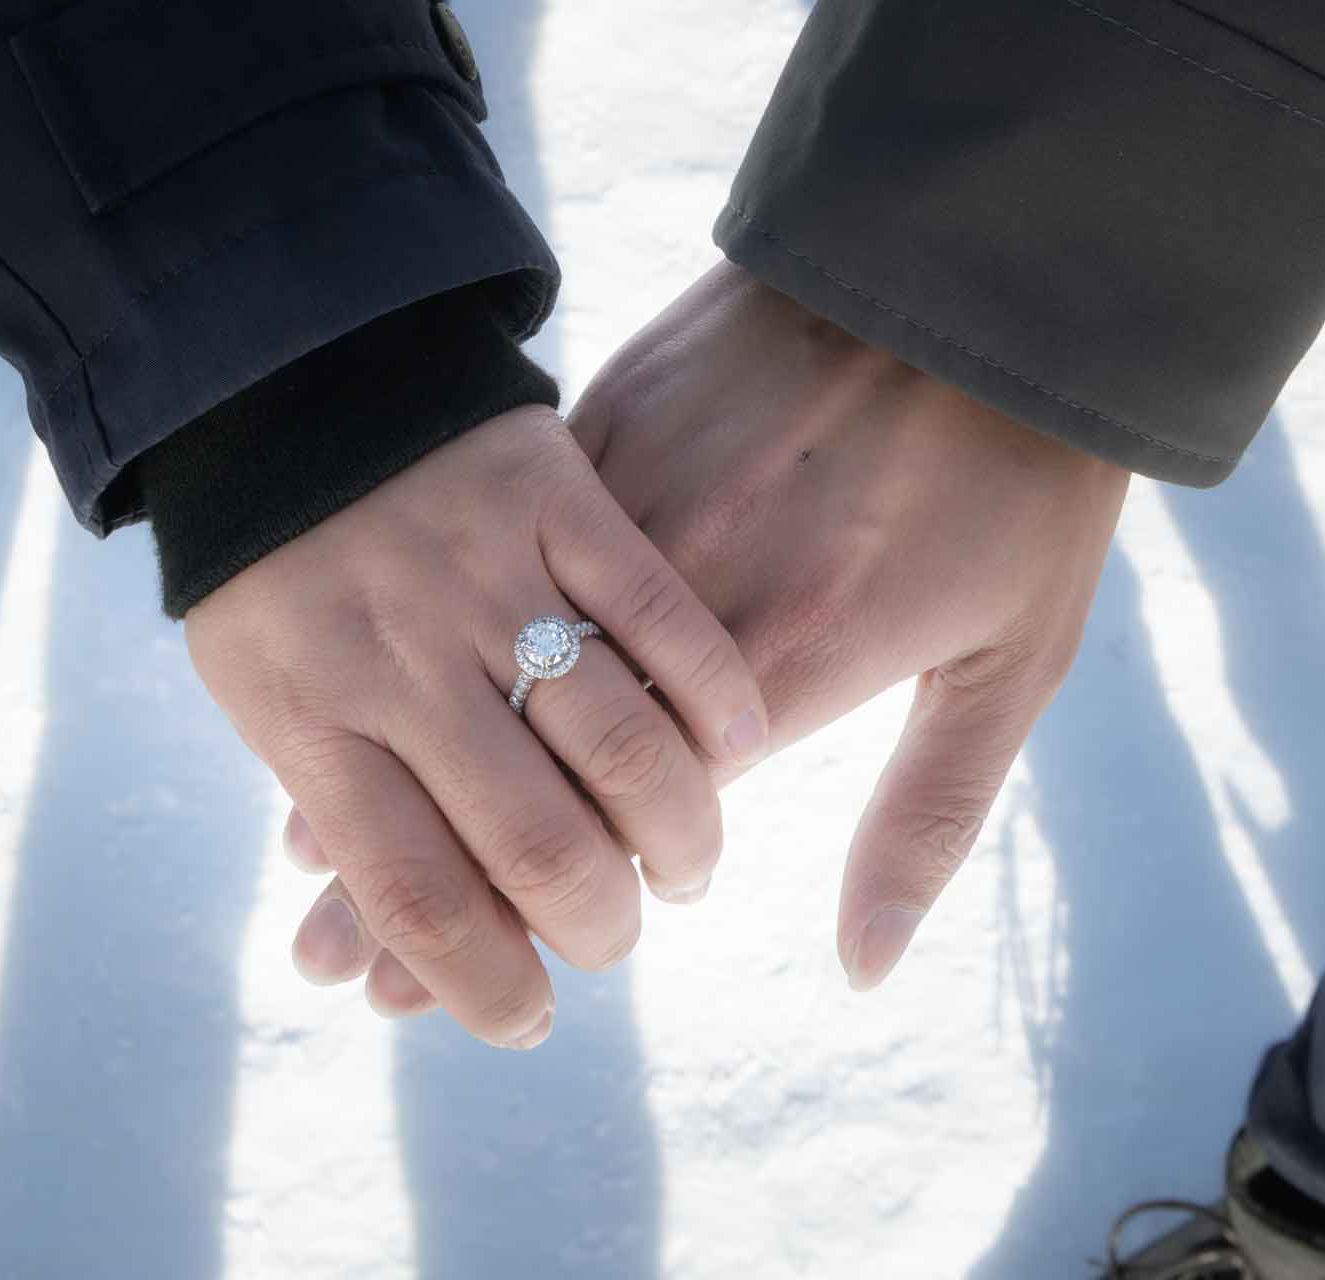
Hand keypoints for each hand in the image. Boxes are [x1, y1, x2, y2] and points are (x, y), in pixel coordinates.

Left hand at [187, 405, 766, 1046]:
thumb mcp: (260, 689)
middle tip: (617, 936)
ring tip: (686, 867)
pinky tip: (736, 747)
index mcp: (314, 718)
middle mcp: (402, 659)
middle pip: (536, 843)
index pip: (415, 895)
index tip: (529, 1021)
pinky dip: (718, 698)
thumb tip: (354, 958)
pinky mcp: (556, 497)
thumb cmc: (273, 567)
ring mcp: (487, 576)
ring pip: (624, 744)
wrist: (287, 376)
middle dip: (599, 928)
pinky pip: (666, 617)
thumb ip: (331, 804)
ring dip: (680, 836)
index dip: (484, 986)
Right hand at [288, 262, 1125, 1000]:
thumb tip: (861, 968)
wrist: (964, 266)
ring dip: (395, 789)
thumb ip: (927, 820)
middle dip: (424, 895)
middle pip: (528, 777)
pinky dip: (428, 652)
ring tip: (309, 888)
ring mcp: (627, 510)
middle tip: (349, 973)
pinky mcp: (594, 437)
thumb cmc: (1014, 479)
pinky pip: (492, 566)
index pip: (619, 834)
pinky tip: (363, 711)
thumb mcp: (1009, 663)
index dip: (515, 925)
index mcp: (785, 664)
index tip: (433, 997)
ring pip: (489, 677)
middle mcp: (682, 600)